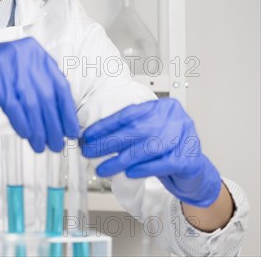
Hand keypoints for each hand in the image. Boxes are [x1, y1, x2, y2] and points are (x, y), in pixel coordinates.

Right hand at [0, 37, 79, 151]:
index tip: (72, 131)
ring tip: (42, 146)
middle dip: (55, 125)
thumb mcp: (15, 71)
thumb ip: (36, 85)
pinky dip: (23, 124)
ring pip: (32, 103)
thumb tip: (60, 117)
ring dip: (39, 129)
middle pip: (47, 96)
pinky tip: (27, 136)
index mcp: (34, 51)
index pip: (59, 84)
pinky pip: (14, 106)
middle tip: (57, 145)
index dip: (67, 111)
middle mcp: (23, 54)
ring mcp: (7, 64)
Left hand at [81, 98, 221, 206]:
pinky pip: (161, 164)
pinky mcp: (188, 160)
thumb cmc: (166, 149)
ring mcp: (184, 138)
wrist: (193, 170)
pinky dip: (142, 169)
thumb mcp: (147, 133)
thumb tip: (93, 137)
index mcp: (162, 107)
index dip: (105, 125)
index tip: (88, 135)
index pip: (129, 115)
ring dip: (119, 160)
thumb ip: (127, 131)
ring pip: (146, 149)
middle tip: (89, 151)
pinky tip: (128, 173)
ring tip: (102, 169)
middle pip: (135, 130)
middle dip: (107, 142)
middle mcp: (175, 119)